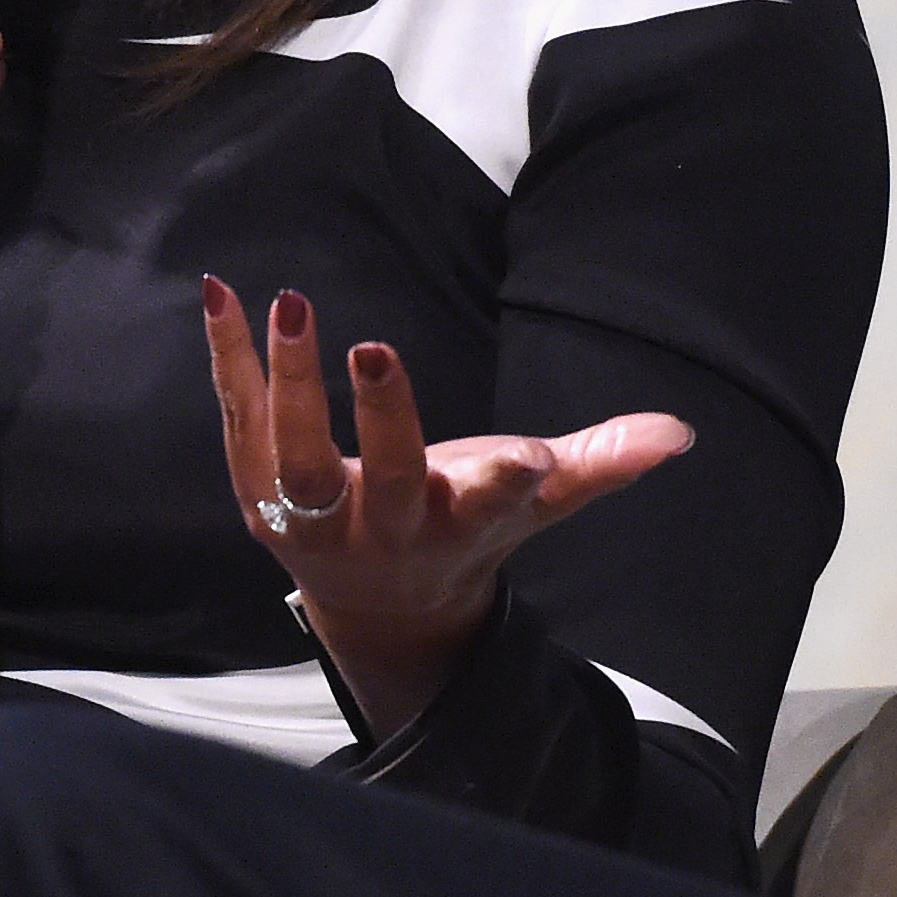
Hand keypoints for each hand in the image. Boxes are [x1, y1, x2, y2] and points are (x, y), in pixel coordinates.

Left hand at [197, 276, 690, 735]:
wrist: (381, 604)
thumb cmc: (463, 528)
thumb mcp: (537, 506)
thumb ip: (600, 464)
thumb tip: (675, 433)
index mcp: (457, 526)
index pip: (489, 506)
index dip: (508, 482)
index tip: (528, 458)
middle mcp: (381, 529)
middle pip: (379, 483)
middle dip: (381, 422)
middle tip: (374, 349)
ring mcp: (312, 517)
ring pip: (292, 459)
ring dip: (288, 384)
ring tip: (291, 306)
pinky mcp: (258, 493)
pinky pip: (240, 423)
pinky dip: (228, 360)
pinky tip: (222, 293)